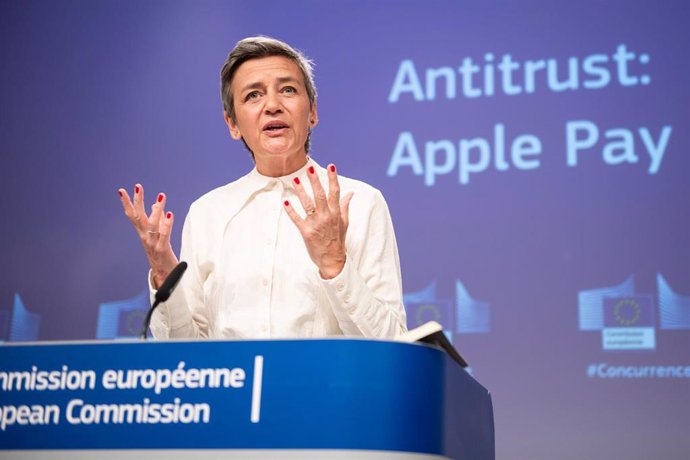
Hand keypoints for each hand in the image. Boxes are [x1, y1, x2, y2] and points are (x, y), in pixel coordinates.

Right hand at [118, 184, 178, 287]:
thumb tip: (155, 205)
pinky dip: (166, 225)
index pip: (132, 215)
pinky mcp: (162, 249)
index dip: (127, 203)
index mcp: (142, 232)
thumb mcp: (157, 234)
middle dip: (137, 201)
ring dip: (156, 209)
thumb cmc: (161, 253)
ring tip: (161, 196)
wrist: (164, 274)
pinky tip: (170, 214)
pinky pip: (164, 235)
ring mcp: (152, 243)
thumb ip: (157, 219)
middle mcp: (145, 236)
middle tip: (138, 186)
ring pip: (151, 224)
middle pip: (138, 217)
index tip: (121, 190)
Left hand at [284, 164, 353, 278]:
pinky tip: (285, 201)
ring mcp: (316, 224)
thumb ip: (344, 206)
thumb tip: (350, 193)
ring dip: (301, 191)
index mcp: (335, 213)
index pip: (335, 192)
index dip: (333, 178)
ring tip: (295, 180)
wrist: (333, 259)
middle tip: (309, 168)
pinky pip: (297, 219)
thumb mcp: (344, 222)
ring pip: (308, 204)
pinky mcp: (306, 232)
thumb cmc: (338, 240)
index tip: (331, 166)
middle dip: (315, 181)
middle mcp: (326, 216)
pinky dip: (291, 210)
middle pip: (320, 195)